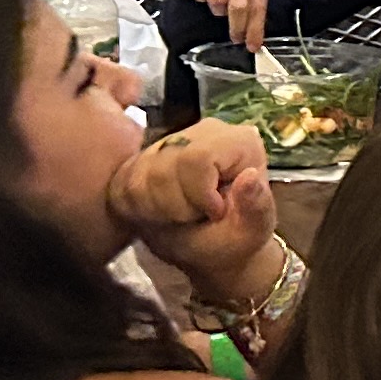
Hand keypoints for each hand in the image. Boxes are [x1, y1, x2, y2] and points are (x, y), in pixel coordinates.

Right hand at [108, 121, 280, 299]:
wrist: (211, 248)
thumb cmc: (237, 237)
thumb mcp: (253, 230)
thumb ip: (256, 206)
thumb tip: (251, 176)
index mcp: (240, 142)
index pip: (198, 157)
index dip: (198, 193)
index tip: (212, 212)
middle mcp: (206, 131)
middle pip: (164, 165)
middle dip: (174, 204)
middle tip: (193, 217)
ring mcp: (172, 141)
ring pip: (140, 174)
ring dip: (156, 208)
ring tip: (180, 216)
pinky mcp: (144, 156)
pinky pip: (124, 181)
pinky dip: (138, 207)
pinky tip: (160, 212)